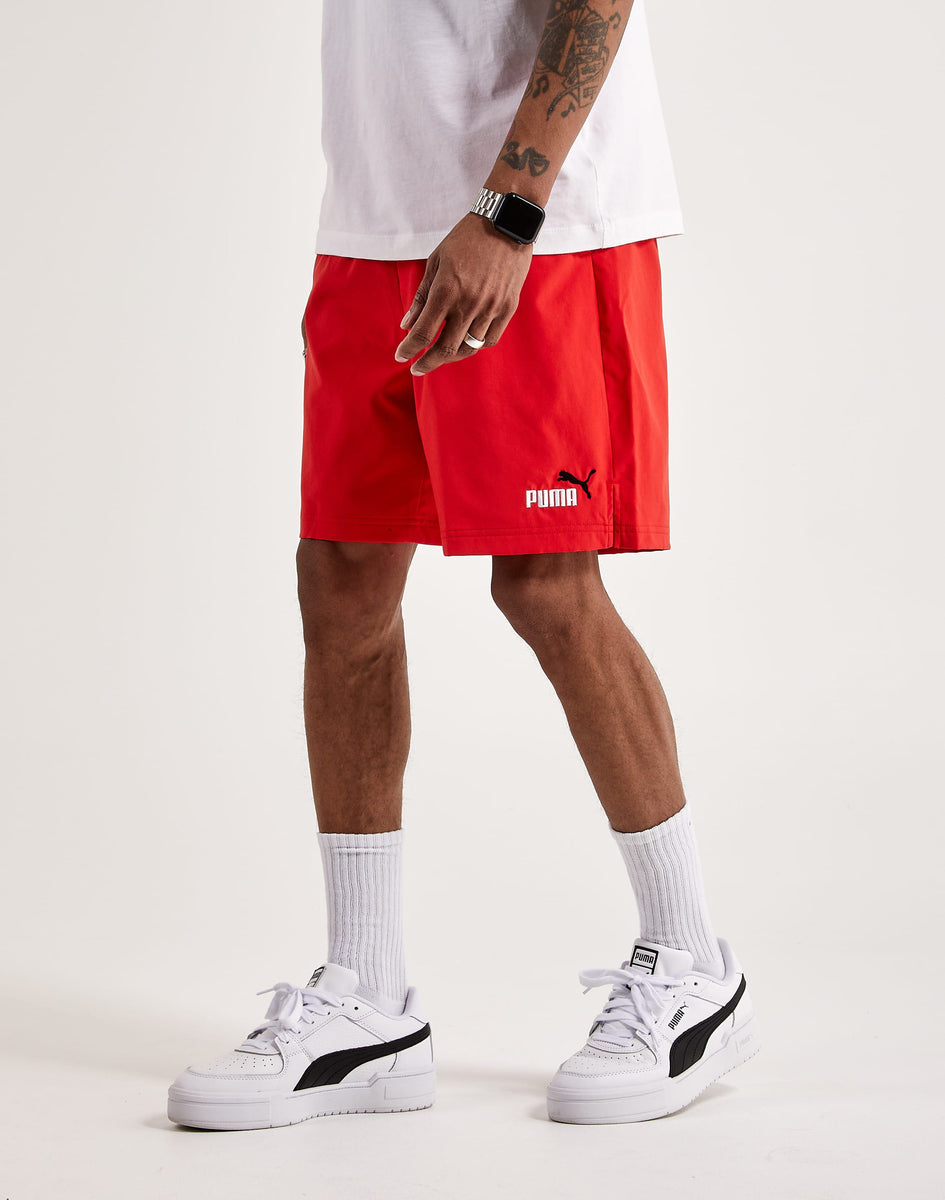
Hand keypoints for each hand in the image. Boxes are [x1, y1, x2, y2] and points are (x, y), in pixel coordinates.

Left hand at [394, 213, 532, 374]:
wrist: (506, 224)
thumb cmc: (466, 239)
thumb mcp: (435, 262)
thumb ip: (421, 296)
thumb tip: (406, 325)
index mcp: (446, 291)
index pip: (423, 332)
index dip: (409, 349)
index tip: (400, 357)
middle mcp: (469, 304)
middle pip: (445, 348)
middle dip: (428, 362)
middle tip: (417, 369)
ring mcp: (490, 308)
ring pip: (468, 347)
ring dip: (450, 356)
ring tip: (440, 356)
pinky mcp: (507, 308)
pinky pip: (489, 339)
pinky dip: (474, 346)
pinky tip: (465, 344)